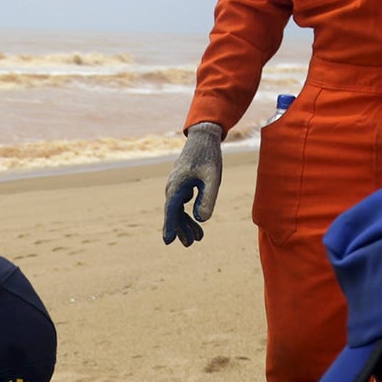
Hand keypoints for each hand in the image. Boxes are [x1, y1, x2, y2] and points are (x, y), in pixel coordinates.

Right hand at [162, 123, 224, 245]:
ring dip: (185, 223)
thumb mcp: (213, 178)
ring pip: (177, 209)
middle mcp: (172, 186)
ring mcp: (175, 185)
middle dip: (181, 229)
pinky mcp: (181, 184)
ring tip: (198, 238)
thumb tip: (201, 219)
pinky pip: (180, 203)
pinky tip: (195, 220)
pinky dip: (187, 213)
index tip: (168, 241)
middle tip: (191, 244)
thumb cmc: (209, 157)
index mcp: (178, 185)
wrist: (204, 137)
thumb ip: (208, 199)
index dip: (170, 226)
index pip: (171, 210)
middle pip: (173, 213)